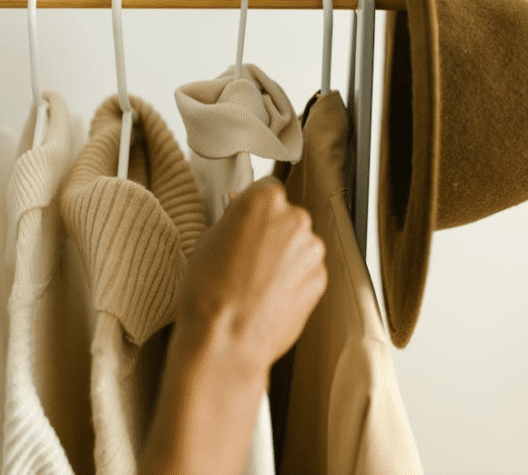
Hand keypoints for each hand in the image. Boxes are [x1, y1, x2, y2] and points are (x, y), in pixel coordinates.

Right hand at [176, 176, 327, 374]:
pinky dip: (292, 281)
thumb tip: (245, 221)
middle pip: (287, 217)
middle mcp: (295, 218)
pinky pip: (306, 272)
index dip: (255, 207)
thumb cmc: (208, 291)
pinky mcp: (320, 280)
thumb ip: (235, 221)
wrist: (225, 339)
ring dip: (284, 258)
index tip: (247, 220)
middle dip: (272, 232)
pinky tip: (268, 298)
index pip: (267, 188)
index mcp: (265, 200)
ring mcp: (312, 251)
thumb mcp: (208, 240)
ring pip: (298, 246)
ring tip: (255, 283)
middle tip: (246, 257)